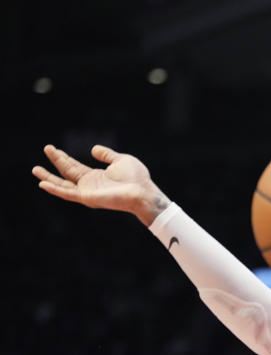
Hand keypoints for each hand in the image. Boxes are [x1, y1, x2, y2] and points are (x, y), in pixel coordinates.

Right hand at [32, 144, 169, 224]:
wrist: (142, 191)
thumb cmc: (136, 178)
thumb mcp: (121, 160)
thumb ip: (107, 155)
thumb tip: (93, 149)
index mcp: (96, 177)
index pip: (75, 167)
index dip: (63, 157)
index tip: (52, 148)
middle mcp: (89, 185)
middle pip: (67, 172)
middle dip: (56, 160)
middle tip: (46, 148)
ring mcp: (87, 192)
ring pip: (63, 184)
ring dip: (49, 177)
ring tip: (35, 170)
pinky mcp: (87, 198)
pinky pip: (68, 194)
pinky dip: (55, 189)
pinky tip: (43, 184)